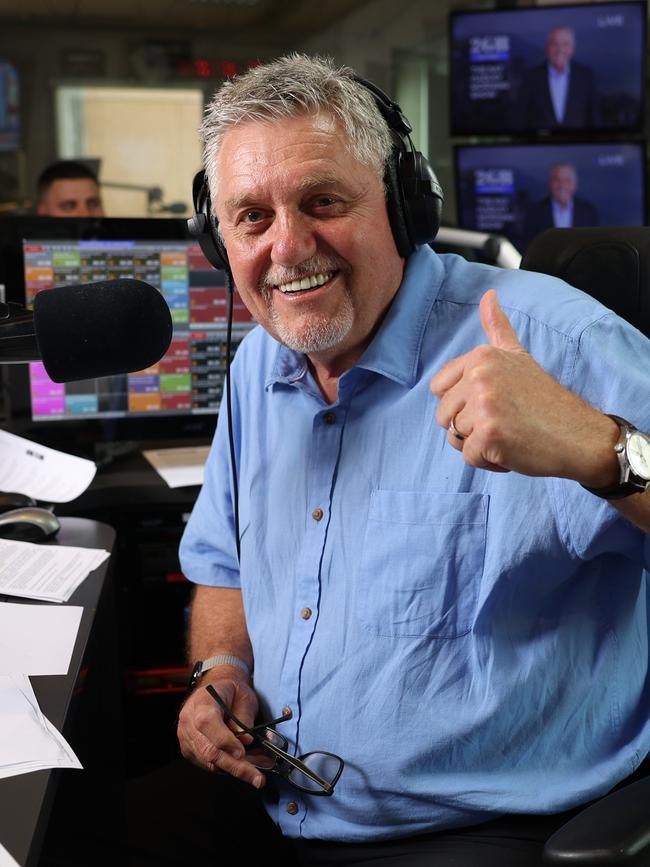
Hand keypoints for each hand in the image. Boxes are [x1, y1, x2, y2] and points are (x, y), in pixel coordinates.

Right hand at [177, 673, 264, 788]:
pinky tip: (246, 767)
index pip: (207, 723)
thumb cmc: (230, 691)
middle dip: (235, 766)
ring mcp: (187, 738)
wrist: (215, 689)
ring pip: (209, 762)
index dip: (224, 740)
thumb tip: (245, 739)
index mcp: (201, 701)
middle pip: (208, 749)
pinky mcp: (190, 751)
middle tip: (257, 777)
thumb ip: (244, 716)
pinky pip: (209, 765)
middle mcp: (188, 721)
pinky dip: (228, 769)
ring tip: (257, 773)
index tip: (242, 752)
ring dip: (235, 770)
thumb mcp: (243, 695)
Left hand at [429, 289, 619, 485]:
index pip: (439, 389)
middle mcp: (479, 376)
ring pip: (454, 437)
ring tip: (509, 434)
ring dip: (478, 445)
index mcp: (481, 357)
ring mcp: (484, 404)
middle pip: (443, 416)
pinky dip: (488, 461)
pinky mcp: (489, 433)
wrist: (579, 434)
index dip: (461, 403)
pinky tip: (512, 449)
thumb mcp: (519, 357)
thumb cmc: (546, 400)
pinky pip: (469, 457)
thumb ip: (497, 329)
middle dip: (468, 427)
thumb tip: (488, 295)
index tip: (493, 402)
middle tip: (504, 421)